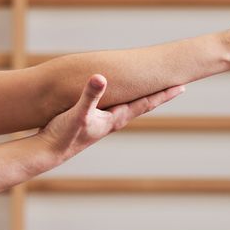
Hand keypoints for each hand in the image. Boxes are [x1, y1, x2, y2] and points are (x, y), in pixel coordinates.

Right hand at [38, 74, 183, 158]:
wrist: (49, 151)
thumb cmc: (64, 134)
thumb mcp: (78, 112)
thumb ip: (90, 95)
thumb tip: (100, 77)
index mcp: (115, 118)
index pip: (145, 103)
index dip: (162, 94)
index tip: (181, 87)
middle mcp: (113, 120)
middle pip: (143, 105)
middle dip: (159, 95)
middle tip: (178, 86)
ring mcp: (103, 120)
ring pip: (130, 105)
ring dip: (143, 97)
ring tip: (155, 89)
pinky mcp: (92, 119)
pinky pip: (115, 104)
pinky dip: (124, 96)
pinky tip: (121, 93)